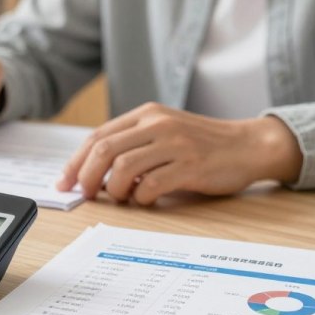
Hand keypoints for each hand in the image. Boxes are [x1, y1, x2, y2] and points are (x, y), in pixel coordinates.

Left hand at [55, 103, 302, 204]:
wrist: (249, 145)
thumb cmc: (202, 144)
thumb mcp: (164, 132)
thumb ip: (133, 145)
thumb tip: (93, 173)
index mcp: (147, 114)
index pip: (98, 136)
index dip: (76, 161)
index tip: (65, 182)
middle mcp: (158, 124)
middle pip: (104, 150)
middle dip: (87, 176)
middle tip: (85, 194)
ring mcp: (175, 144)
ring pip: (123, 167)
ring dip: (113, 189)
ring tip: (118, 198)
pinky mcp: (191, 165)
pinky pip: (151, 185)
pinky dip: (140, 197)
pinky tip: (144, 200)